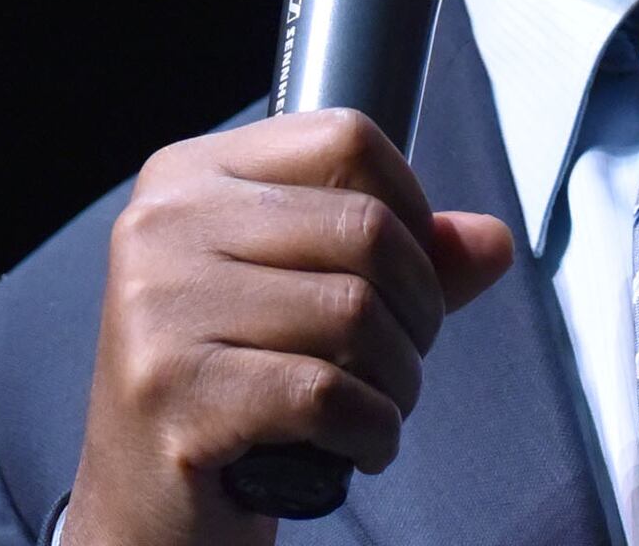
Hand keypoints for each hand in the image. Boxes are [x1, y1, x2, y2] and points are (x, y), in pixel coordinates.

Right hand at [67, 111, 515, 545]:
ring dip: (399, 377)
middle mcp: (162, 226)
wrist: (146, 500)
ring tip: (379, 403)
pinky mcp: (169, 388)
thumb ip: (403, 256)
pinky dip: (372, 428)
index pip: (347, 138)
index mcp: (191, 176)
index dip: (412, 207)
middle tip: (403, 356)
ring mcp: (156, 306)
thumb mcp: (308, 294)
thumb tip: (492, 242)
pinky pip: (326, 391)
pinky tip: (359, 445)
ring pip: (354, 311)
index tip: (412, 269)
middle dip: (419, 306)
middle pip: (365, 227)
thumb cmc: (233, 382)